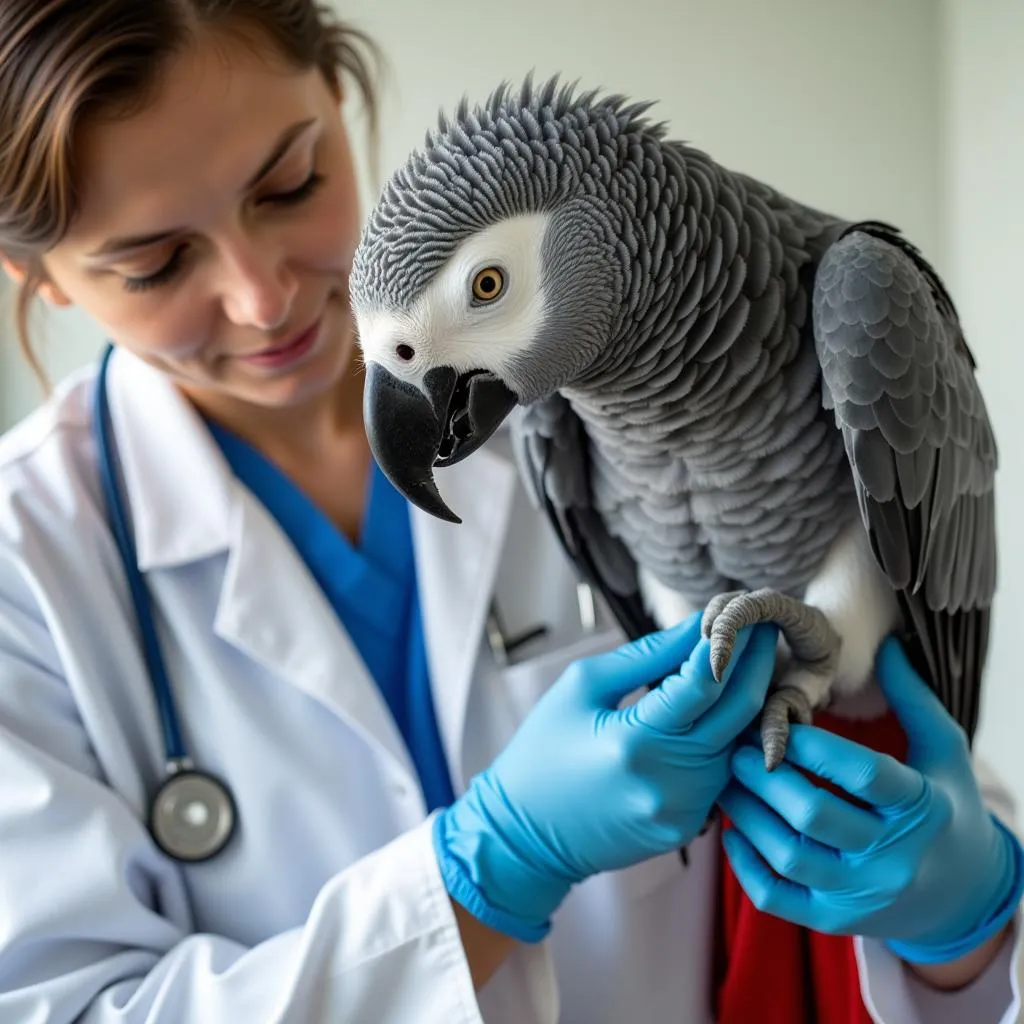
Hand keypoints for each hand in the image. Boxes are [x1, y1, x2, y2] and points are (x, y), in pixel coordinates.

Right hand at [435, 614, 778, 941]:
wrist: (525, 833)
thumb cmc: (543, 749)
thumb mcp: (582, 686)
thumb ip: (646, 654)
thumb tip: (698, 626)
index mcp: (635, 739)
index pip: (705, 680)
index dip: (732, 640)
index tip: (745, 609)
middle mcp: (669, 780)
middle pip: (739, 711)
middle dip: (757, 662)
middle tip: (764, 626)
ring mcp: (683, 810)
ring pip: (739, 742)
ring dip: (747, 700)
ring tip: (748, 660)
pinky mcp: (688, 826)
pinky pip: (722, 772)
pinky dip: (727, 736)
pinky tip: (723, 707)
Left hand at [719, 636, 1023, 963]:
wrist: (962, 894)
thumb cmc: (944, 806)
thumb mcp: (942, 750)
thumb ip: (912, 699)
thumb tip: (887, 644)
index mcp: (920, 807)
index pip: (864, 774)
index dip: (816, 745)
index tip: (778, 719)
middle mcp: (893, 857)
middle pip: (817, 814)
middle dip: (767, 776)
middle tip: (736, 746)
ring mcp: (862, 894)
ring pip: (791, 855)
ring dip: (747, 814)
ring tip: (726, 779)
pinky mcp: (835, 920)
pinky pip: (779, 898)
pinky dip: (746, 866)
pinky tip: (731, 831)